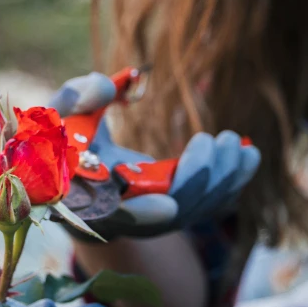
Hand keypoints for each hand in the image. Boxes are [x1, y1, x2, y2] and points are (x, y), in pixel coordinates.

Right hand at [48, 73, 260, 238]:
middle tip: (223, 140)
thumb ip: (76, 98)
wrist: (79, 172)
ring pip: (196, 209)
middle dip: (202, 177)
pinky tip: (247, 156)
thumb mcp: (60, 115)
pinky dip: (230, 182)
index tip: (169, 207)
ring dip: (225, 179)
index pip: (116, 215)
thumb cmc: (67, 140)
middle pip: (171, 211)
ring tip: (242, 146)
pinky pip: (208, 204)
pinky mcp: (173, 214)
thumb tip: (105, 86)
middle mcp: (126, 218)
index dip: (142, 216)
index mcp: (90, 198)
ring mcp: (152, 220)